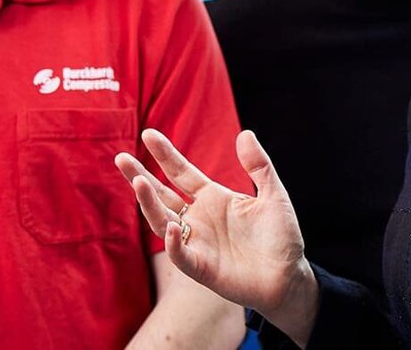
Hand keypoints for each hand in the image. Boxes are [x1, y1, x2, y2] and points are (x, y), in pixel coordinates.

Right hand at [114, 129, 318, 340]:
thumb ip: (259, 166)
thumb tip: (245, 134)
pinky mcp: (201, 268)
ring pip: (162, 222)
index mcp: (212, 198)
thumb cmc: (281, 236)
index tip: (149, 133)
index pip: (181, 172)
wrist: (289, 276)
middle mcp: (198, 218)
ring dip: (149, 204)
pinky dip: (173, 243)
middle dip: (140, 177)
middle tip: (121, 158)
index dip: (165, 154)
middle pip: (162, 195)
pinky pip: (180, 254)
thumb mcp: (274, 195)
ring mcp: (197, 242)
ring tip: (139, 182)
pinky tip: (171, 227)